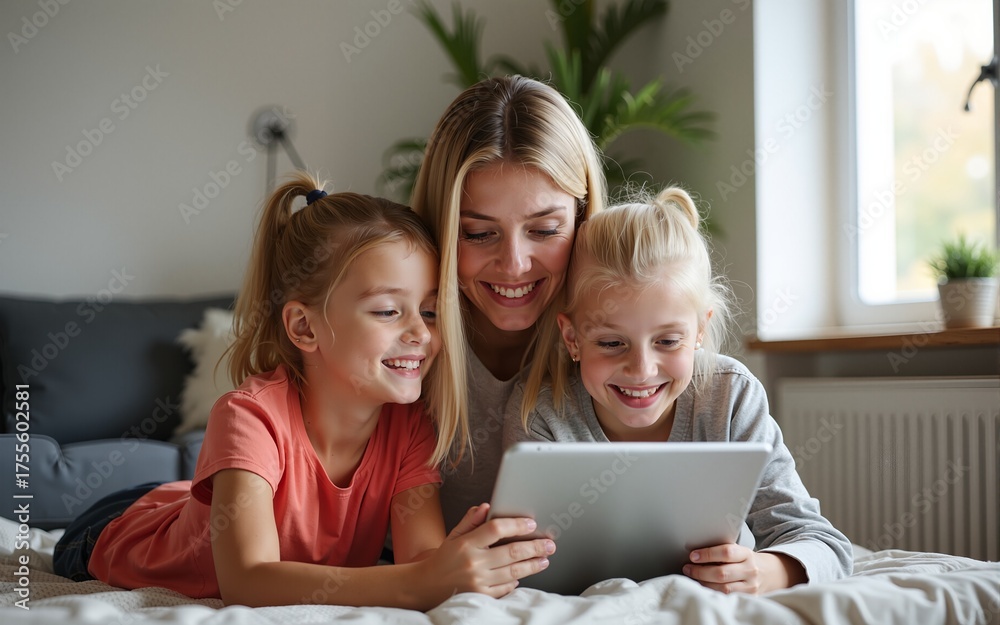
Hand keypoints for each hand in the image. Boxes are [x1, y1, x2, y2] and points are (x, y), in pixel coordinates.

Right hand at [416, 503, 554, 600]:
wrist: (426, 585)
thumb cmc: (443, 558)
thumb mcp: (454, 535)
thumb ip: (470, 521)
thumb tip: (486, 506)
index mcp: (466, 543)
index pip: (496, 529)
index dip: (516, 524)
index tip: (531, 523)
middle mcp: (474, 562)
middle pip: (512, 552)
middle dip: (535, 547)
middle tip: (549, 544)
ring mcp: (478, 581)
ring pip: (513, 571)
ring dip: (532, 565)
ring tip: (544, 560)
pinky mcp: (481, 596)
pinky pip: (505, 588)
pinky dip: (515, 581)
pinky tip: (522, 574)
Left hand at [681, 544, 805, 593]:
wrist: (770, 574)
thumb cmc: (747, 560)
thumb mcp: (739, 551)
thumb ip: (722, 551)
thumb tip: (696, 553)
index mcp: (747, 554)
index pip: (726, 552)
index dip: (707, 554)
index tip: (693, 555)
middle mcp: (750, 571)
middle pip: (721, 573)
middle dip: (700, 571)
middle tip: (687, 568)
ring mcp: (750, 587)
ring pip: (723, 588)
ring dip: (704, 584)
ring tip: (693, 578)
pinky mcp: (749, 598)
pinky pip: (727, 598)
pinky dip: (713, 593)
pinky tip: (704, 589)